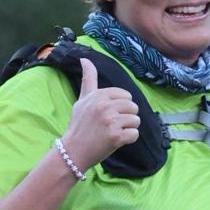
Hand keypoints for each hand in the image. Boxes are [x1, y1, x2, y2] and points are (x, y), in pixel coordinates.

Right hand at [61, 57, 141, 171]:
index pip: (126, 95)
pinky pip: (134, 134)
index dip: (120, 106)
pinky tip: (115, 141)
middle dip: (126, 117)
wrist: (73, 151)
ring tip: (112, 132)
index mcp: (99, 95)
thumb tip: (84, 59)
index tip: (107, 115)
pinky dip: (128, 139)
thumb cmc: (79, 125)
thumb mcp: (82, 99)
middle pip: (133, 107)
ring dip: (127, 128)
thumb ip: (88, 79)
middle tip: (110, 125)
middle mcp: (105, 106)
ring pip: (136, 120)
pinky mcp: (116, 137)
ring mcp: (111, 121)